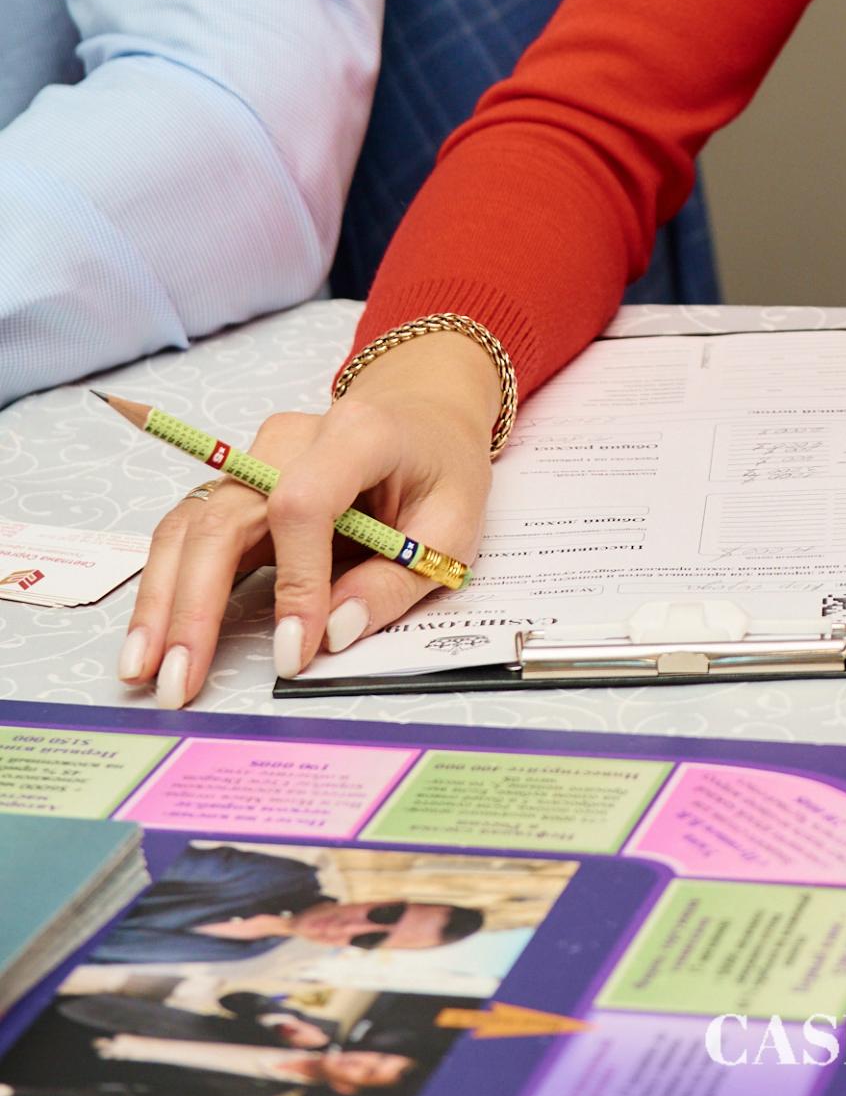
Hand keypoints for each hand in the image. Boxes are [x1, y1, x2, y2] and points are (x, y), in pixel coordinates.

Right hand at [119, 332, 499, 707]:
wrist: (422, 413)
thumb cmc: (440, 468)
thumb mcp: (452, 527)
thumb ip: (395, 581)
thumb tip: (332, 634)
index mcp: (356, 433)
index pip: (303, 504)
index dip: (295, 582)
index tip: (294, 652)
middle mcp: (289, 439)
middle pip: (225, 517)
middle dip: (196, 605)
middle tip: (179, 682)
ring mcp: (254, 458)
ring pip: (192, 524)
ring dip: (162, 600)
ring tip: (143, 670)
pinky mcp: (237, 486)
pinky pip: (190, 532)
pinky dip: (167, 585)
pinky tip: (150, 638)